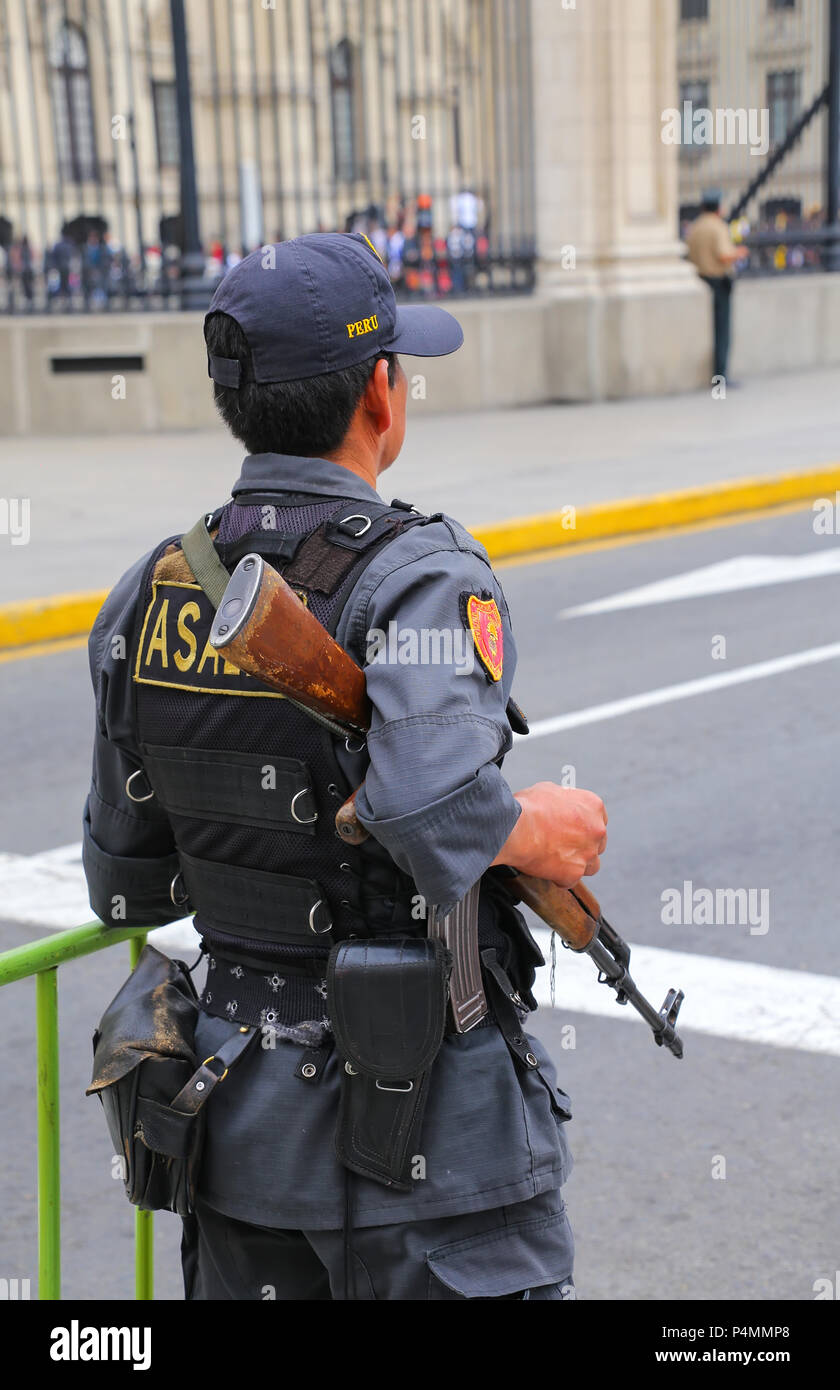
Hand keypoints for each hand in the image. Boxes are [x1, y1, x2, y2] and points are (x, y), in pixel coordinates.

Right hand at [491, 782, 607, 885]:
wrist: (515, 828)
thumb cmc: (528, 808)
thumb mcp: (548, 790)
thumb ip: (563, 799)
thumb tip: (558, 804)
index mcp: (593, 806)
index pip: (599, 819)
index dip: (585, 825)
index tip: (575, 829)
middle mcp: (596, 830)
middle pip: (598, 843)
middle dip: (583, 845)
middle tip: (564, 844)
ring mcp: (588, 853)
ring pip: (592, 865)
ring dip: (578, 863)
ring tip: (558, 861)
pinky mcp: (574, 873)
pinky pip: (571, 879)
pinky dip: (560, 877)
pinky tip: (547, 869)